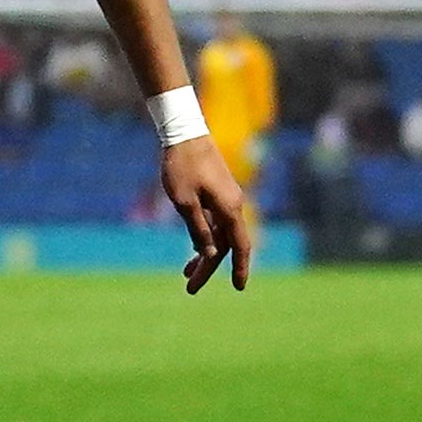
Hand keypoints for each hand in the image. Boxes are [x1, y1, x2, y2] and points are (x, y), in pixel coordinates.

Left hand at [161, 136, 254, 292]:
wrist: (185, 133)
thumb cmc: (182, 167)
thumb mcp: (185, 202)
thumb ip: (198, 229)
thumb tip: (208, 253)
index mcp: (229, 209)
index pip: (239, 246)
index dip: (239, 268)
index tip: (238, 287)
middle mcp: (233, 205)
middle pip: (225, 244)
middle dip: (208, 268)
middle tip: (190, 288)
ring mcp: (226, 199)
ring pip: (219, 234)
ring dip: (204, 254)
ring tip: (186, 273)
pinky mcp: (218, 193)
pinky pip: (216, 222)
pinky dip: (205, 237)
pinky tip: (193, 248)